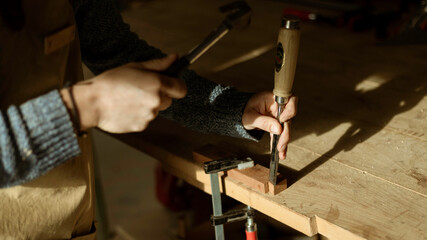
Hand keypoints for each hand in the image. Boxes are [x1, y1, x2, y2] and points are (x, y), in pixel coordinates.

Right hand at [61, 54, 186, 132]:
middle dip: (160, 95)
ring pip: (156, 110)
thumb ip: (158, 64)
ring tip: (129, 98)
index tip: (170, 84)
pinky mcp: (142, 126)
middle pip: (169, 100)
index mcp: (156, 83)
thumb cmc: (111, 82)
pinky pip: (146, 120)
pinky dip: (139, 115)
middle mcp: (156, 100)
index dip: (177, 85)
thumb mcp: (135, 67)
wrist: (92, 102)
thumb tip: (176, 58)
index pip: (181, 88)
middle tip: (141, 89)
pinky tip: (126, 108)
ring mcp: (149, 115)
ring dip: (148, 105)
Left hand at [242, 91, 297, 159]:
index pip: (290, 99)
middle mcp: (278, 106)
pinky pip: (281, 133)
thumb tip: (278, 129)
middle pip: (289, 118)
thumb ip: (263, 122)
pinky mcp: (277, 123)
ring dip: (284, 140)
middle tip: (280, 145)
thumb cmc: (244, 111)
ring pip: (286, 128)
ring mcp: (278, 115)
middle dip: (285, 133)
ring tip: (281, 152)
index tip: (283, 119)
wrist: (241, 114)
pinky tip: (281, 152)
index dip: (290, 109)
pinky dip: (280, 142)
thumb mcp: (251, 117)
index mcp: (273, 98)